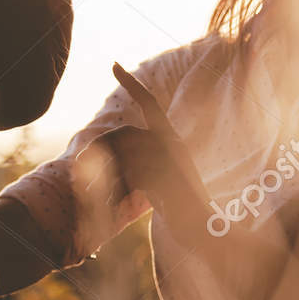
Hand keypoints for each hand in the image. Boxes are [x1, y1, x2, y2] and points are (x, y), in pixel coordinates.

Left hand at [110, 63, 284, 299]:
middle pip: (124, 134)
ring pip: (126, 156)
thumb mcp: (160, 182)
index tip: (115, 63)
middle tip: (88, 167)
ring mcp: (173, 161)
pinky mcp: (170, 180)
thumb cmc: (184, 212)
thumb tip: (120, 158)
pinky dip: (124, 193)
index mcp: (172, 141)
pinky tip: (127, 207)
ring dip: (113, 180)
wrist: (210, 236)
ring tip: (120, 201)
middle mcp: (174, 145)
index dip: (132, 83)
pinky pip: (135, 176)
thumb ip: (144, 167)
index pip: (150, 104)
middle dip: (102, 148)